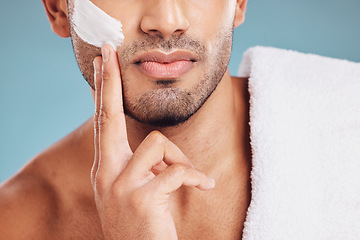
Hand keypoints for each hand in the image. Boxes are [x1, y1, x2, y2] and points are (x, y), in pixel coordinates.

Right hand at [91, 45, 214, 239]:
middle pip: (108, 116)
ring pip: (158, 144)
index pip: (103, 122)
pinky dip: (196, 177)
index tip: (102, 63)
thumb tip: (160, 147)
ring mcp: (120, 185)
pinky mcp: (141, 197)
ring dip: (178, 159)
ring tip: (186, 177)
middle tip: (108, 50)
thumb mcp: (134, 191)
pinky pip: (178, 170)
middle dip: (109, 81)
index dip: (103, 92)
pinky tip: (204, 187)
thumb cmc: (142, 223)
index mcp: (105, 168)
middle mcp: (105, 173)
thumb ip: (141, 165)